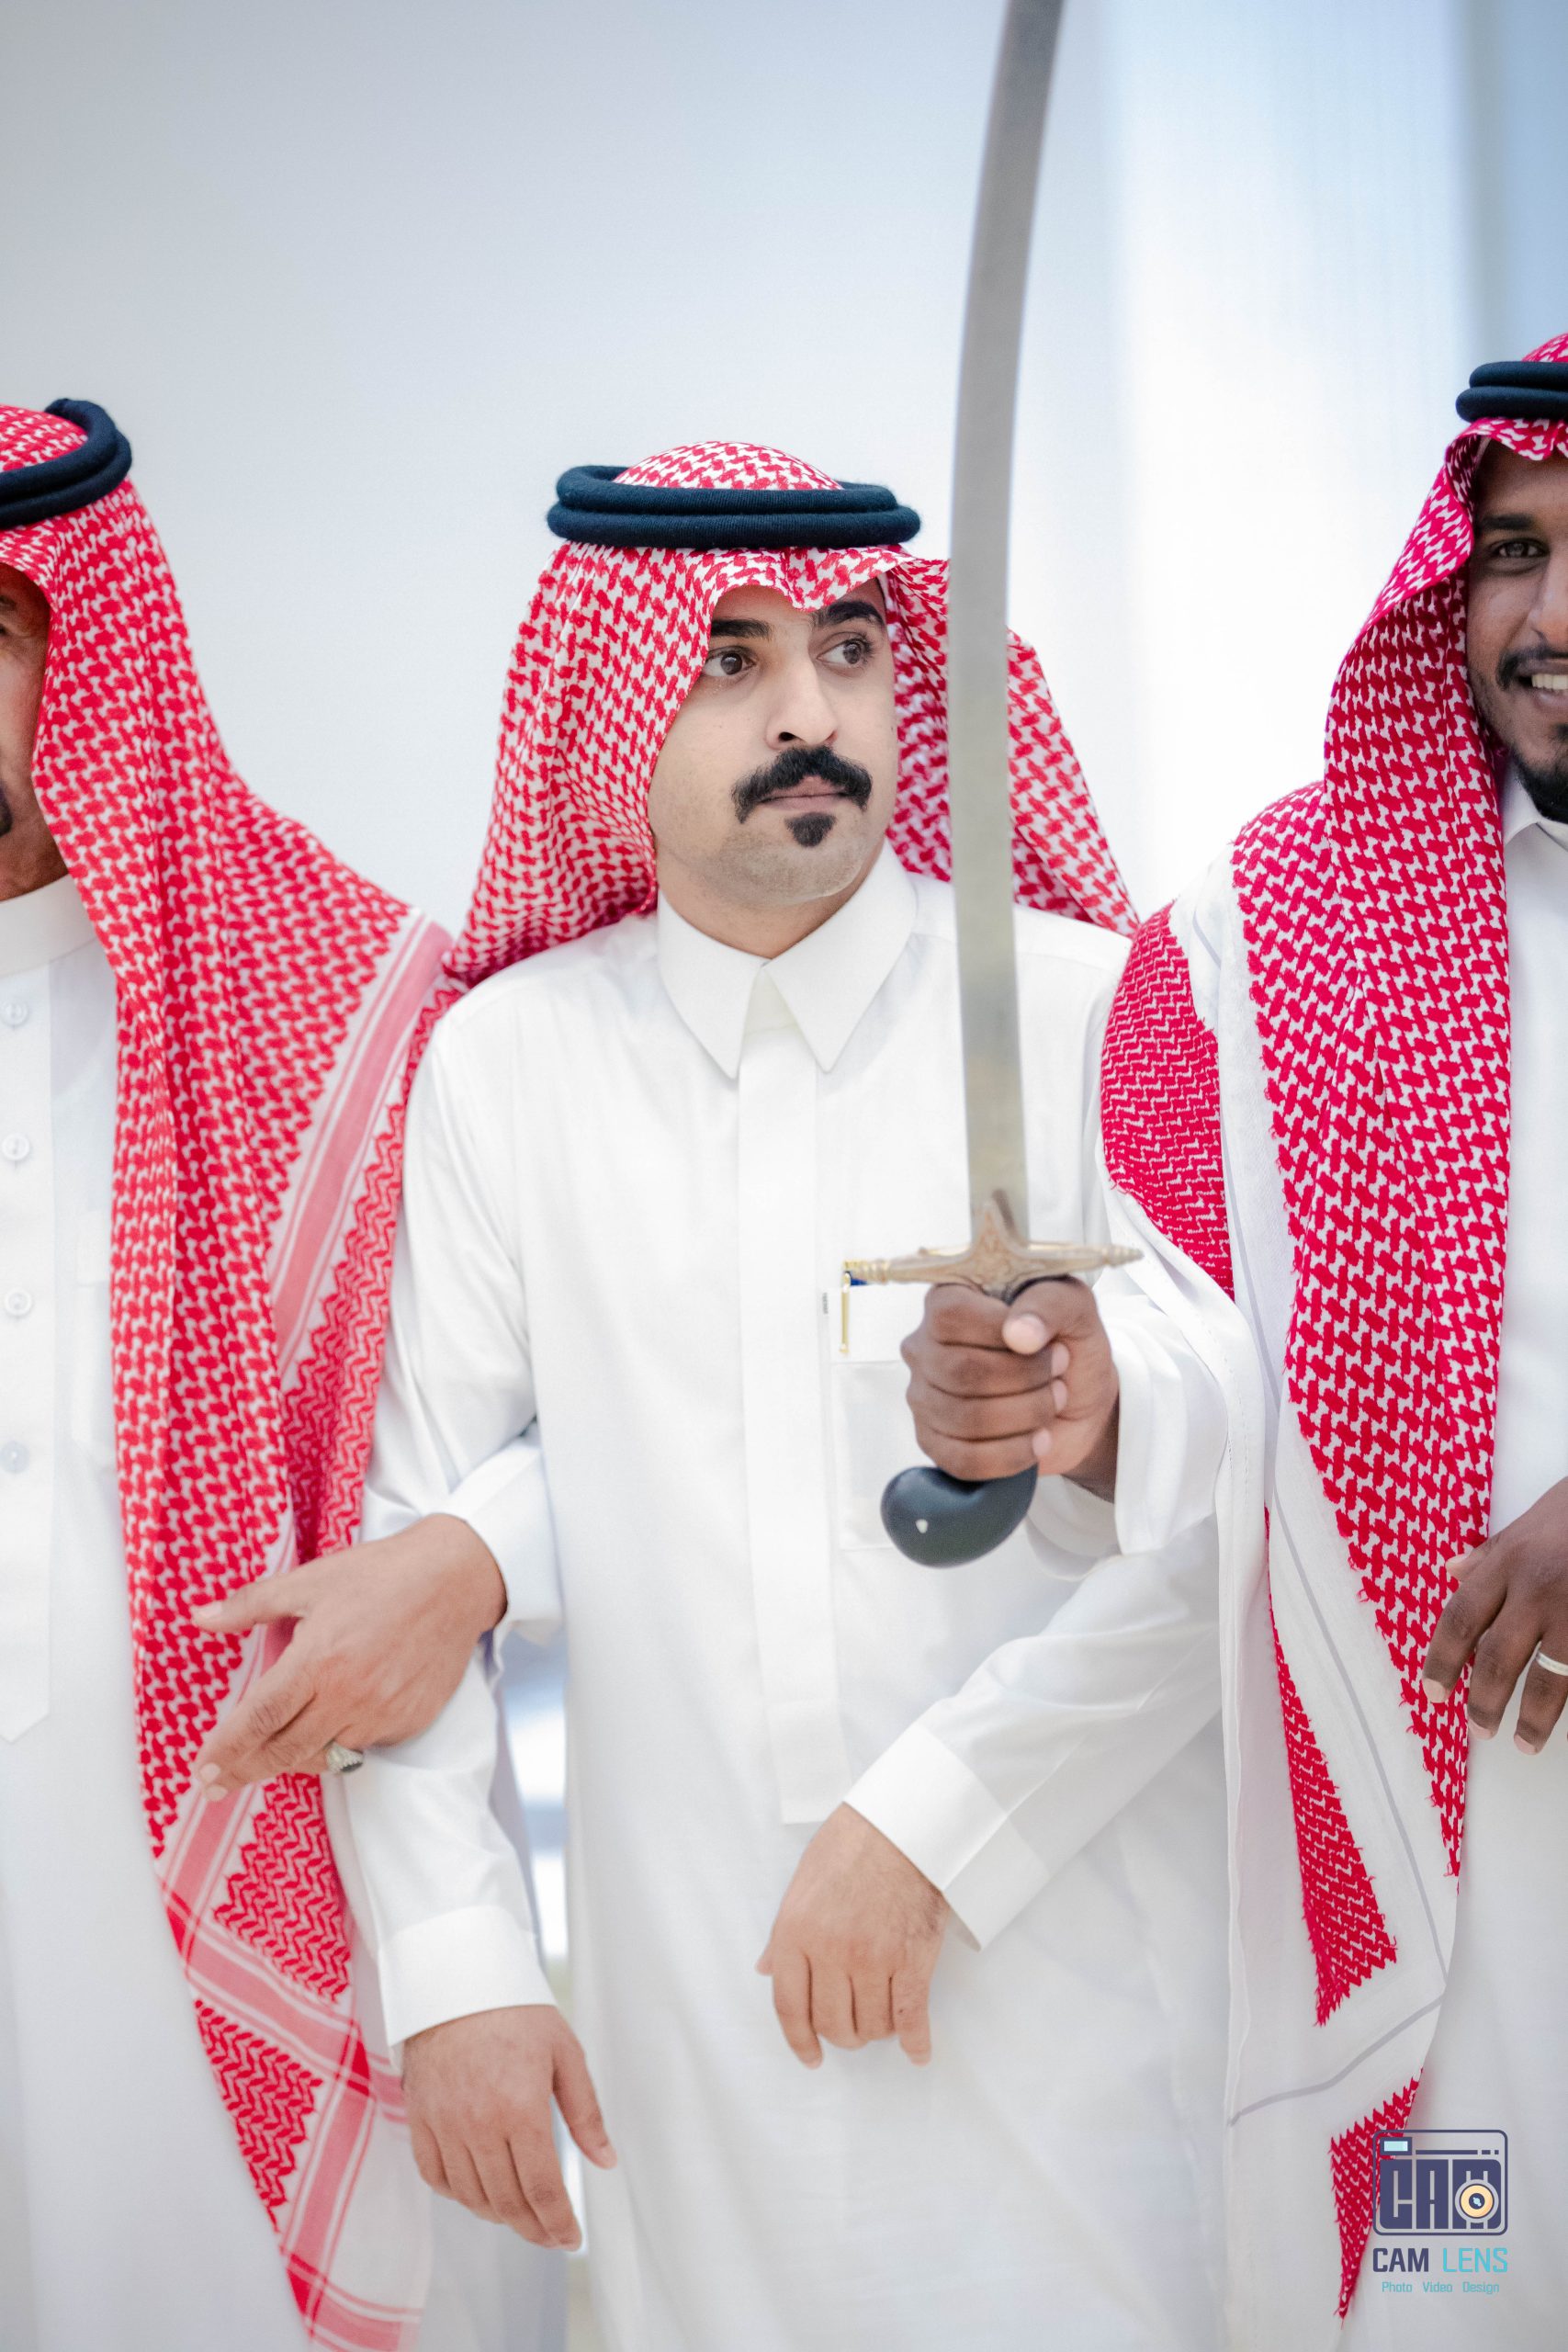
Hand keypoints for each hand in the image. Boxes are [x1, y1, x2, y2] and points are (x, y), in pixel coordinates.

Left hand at [191, 1514, 506, 1794]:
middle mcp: (348, 1696)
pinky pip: (363, 1745)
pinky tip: (334, 1720)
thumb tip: (200, 1617)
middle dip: (245, 1771)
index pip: (259, 1719)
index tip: (203, 1771)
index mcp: (318, 1660)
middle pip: (285, 1752)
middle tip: (217, 1784)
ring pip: (324, 1755)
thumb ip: (250, 1604)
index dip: (227, 1750)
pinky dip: (340, 1740)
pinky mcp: (408, 1721)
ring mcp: (381, 1714)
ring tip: (274, 1749)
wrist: (454, 1580)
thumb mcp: (309, 1580)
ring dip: (293, 1756)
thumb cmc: (380, 1575)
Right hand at [402, 2006, 615, 2248]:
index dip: (559, 2223)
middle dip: (534, 2229)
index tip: (570, 2238)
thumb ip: (585, 2113)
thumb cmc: (515, 2010)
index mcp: (520, 2109)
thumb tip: (605, 2160)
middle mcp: (479, 2125)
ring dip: (499, 2215)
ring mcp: (445, 2124)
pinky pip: (436, 2177)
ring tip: (521, 2214)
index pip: (542, 2189)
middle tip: (552, 2235)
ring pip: (471, 2196)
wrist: (456, 1980)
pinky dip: (458, 2194)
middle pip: (507, 2202)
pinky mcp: (420, 2119)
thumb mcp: (565, 2053)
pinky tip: (478, 2190)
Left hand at [757, 1805, 948, 2067]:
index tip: (810, 2056)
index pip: (789, 2005)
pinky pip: (911, 2016)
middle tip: (849, 2030)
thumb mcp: (802, 1882)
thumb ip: (783, 1934)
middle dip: (841, 2035)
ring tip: (879, 2022)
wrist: (903, 1823)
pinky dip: (915, 2041)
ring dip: (875, 2032)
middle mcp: (831, 1951)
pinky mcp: (912, 1960)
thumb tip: (766, 1969)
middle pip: (832, 2021)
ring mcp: (873, 1958)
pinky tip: (916, 2051)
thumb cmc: (852, 1843)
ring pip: (872, 2024)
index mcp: (796, 1932)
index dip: (799, 2039)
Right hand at [901, 1277, 1118, 1497]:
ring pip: (965, 1418)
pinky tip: (1038, 1440)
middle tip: (1056, 1376)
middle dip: (1026, 1379)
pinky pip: (962, 1459)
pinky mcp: (934, 1443)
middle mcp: (925, 1347)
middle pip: (961, 1370)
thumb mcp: (1074, 1307)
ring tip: (1052, 1402)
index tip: (1044, 1343)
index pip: (950, 1314)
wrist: (1079, 1402)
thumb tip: (1019, 1333)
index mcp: (948, 1299)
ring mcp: (924, 1397)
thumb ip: (1049, 1304)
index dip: (1000, 1332)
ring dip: (1027, 1414)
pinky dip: (1012, 1454)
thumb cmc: (1068, 1345)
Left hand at [1423, 1479, 1567, 1752]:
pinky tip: (1561, 1721)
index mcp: (1508, 1562)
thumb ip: (1490, 1552)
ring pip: (1546, 1678)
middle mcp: (1537, 1589)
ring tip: (1523, 1743)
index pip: (1461, 1619)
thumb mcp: (1530, 1521)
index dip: (1442, 1660)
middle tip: (1477, 1730)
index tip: (1432, 1692)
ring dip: (1532, 1718)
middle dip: (1483, 1702)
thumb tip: (1451, 1571)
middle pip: (1497, 1659)